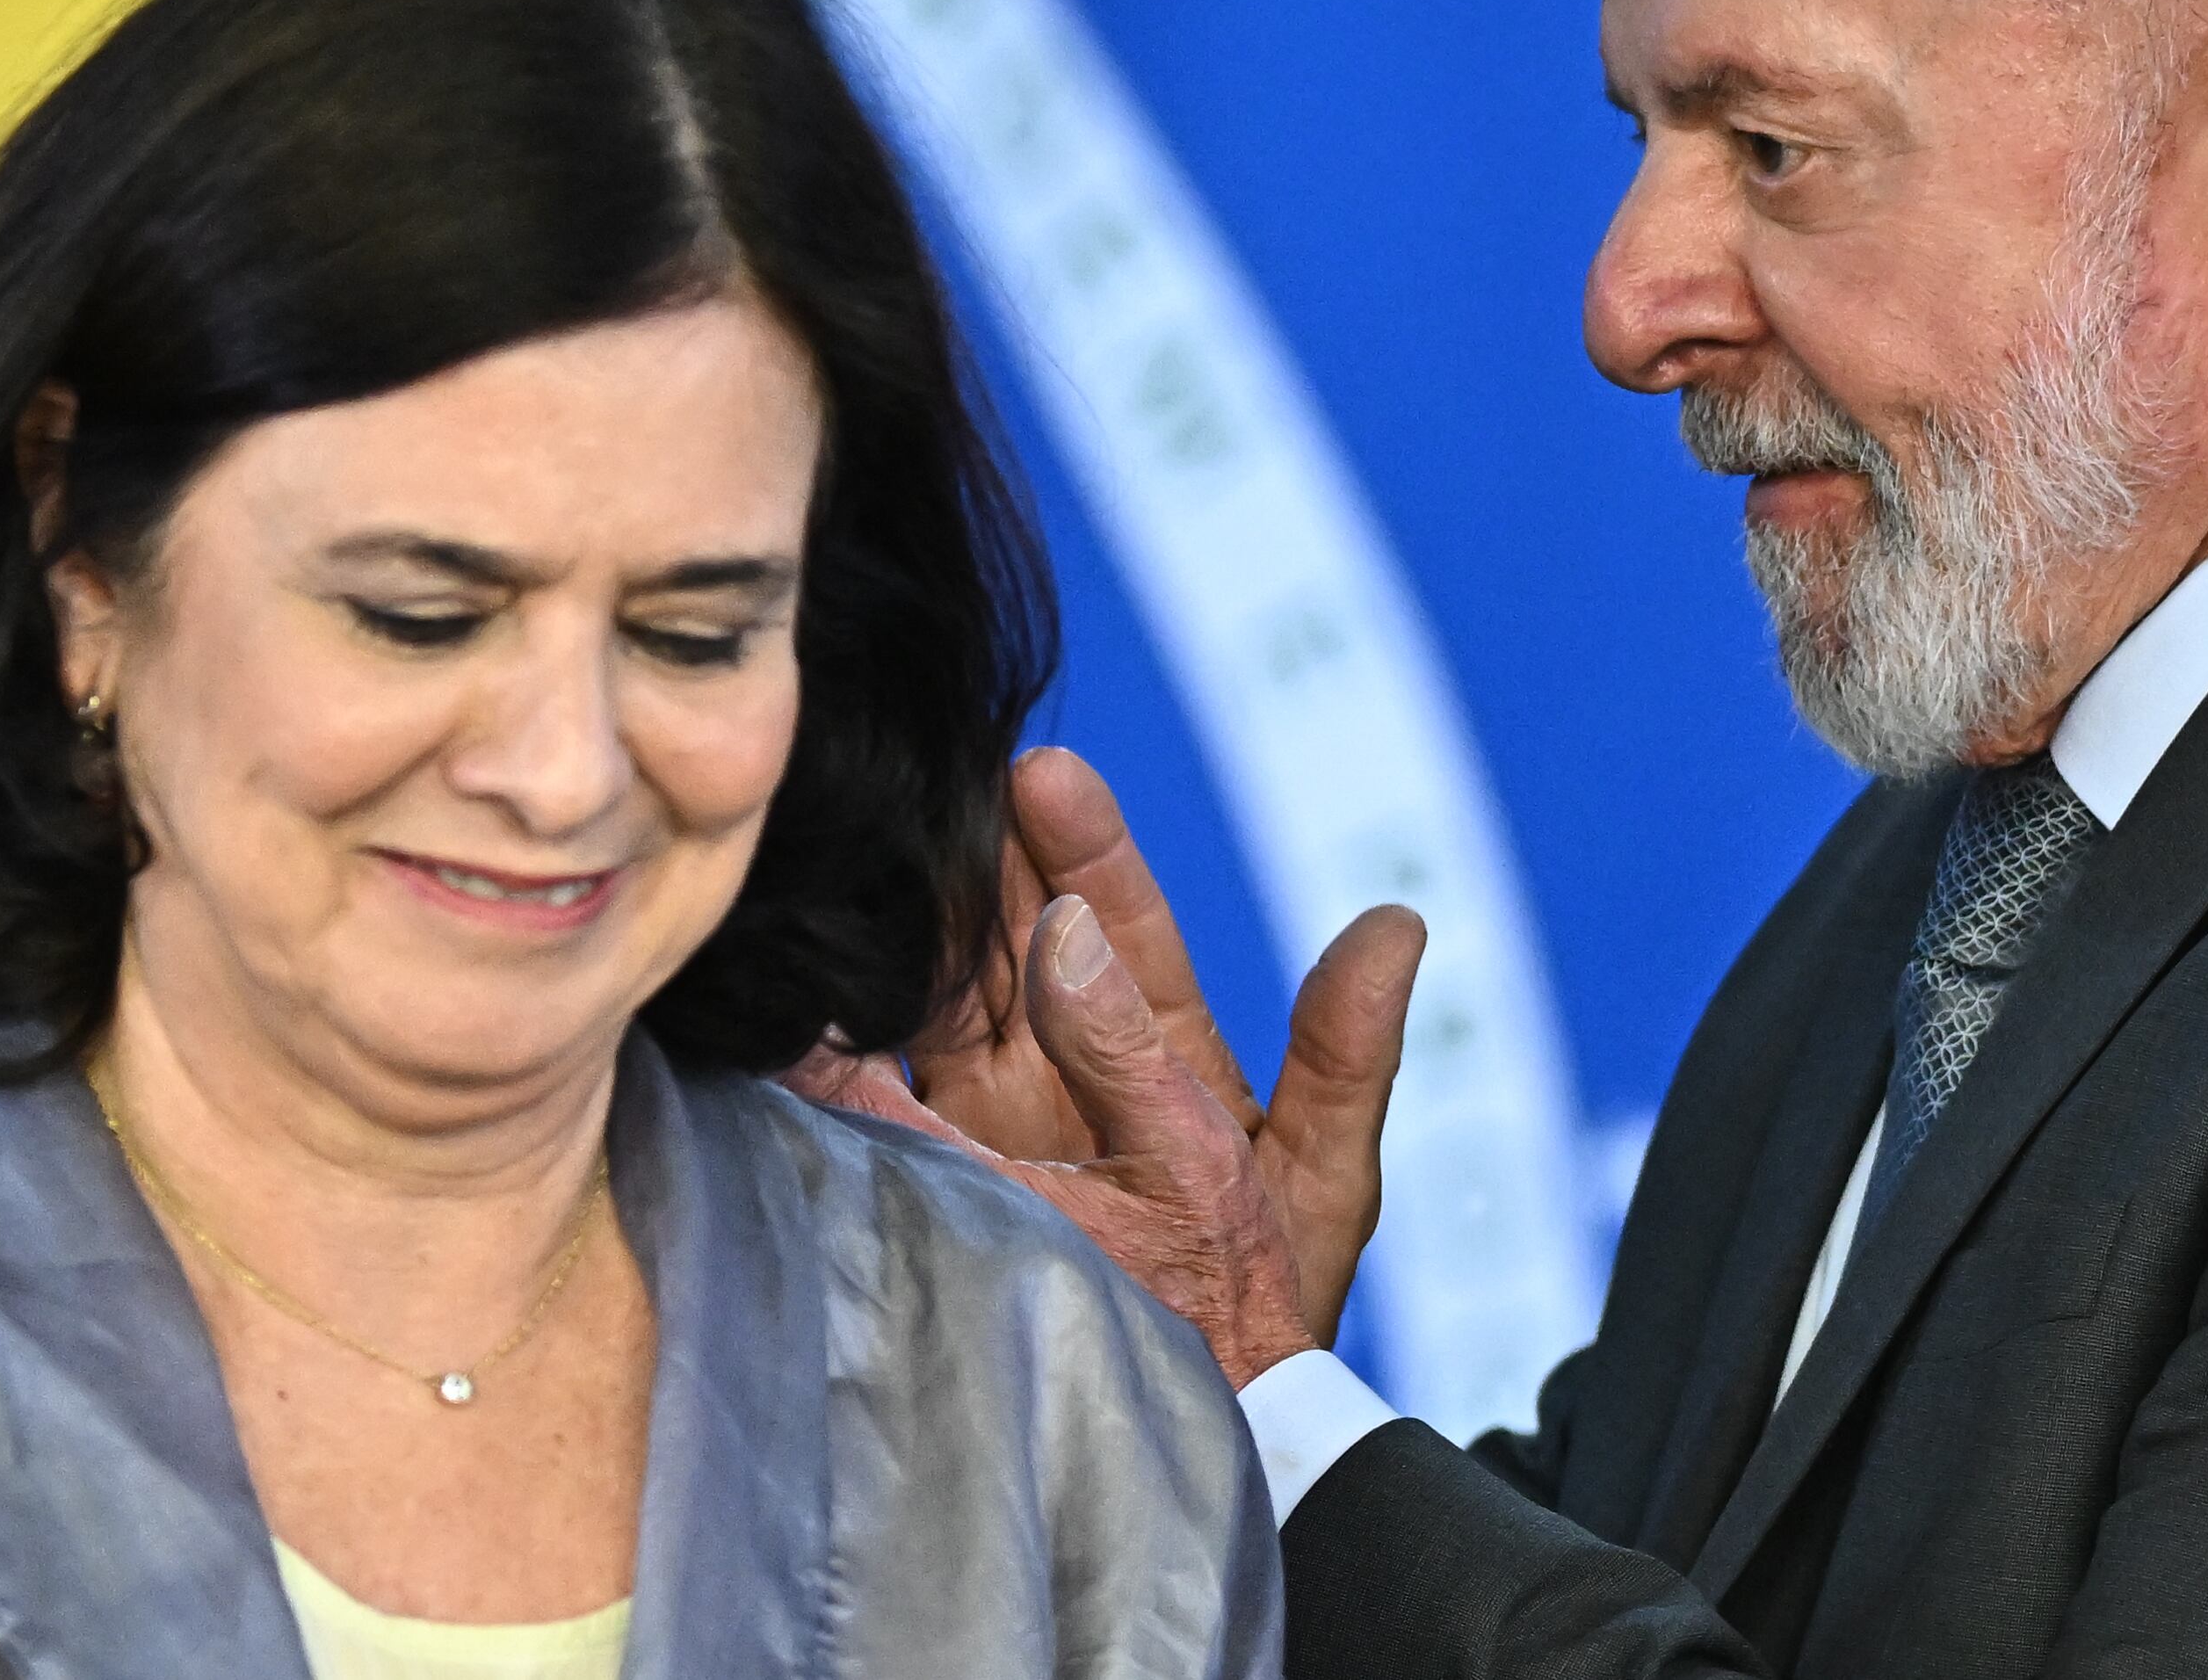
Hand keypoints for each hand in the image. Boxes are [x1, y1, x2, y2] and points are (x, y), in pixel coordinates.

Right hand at [791, 747, 1424, 1383]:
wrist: (1204, 1439)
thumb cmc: (1270, 1314)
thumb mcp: (1318, 1176)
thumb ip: (1344, 1054)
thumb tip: (1396, 926)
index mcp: (1162, 1054)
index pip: (1120, 925)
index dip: (1088, 848)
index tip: (1049, 774)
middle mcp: (1066, 1070)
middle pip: (1015, 935)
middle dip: (985, 850)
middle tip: (943, 768)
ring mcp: (994, 1121)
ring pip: (939, 995)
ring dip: (914, 921)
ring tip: (879, 842)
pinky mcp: (940, 1182)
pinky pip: (879, 1103)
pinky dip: (839, 1048)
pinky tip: (811, 988)